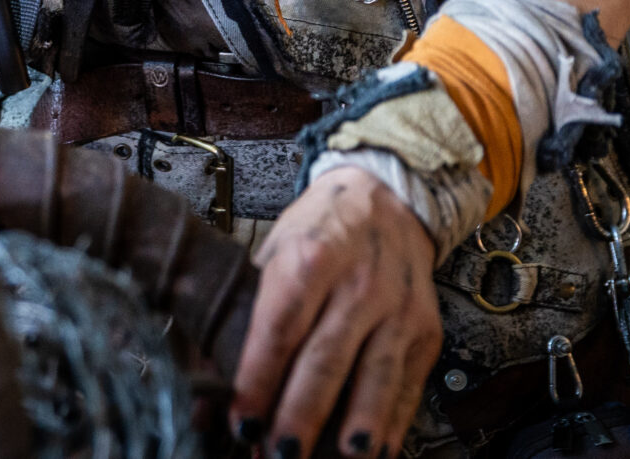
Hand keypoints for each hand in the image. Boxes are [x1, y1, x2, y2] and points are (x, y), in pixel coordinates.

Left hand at [231, 168, 441, 457]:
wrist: (384, 197)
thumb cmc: (317, 232)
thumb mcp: (270, 255)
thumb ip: (238, 321)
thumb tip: (204, 394)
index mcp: (309, 256)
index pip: (280, 326)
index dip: (258, 378)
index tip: (241, 421)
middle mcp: (358, 282)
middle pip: (326, 358)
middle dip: (301, 413)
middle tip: (278, 453)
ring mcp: (397, 308)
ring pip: (375, 375)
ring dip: (355, 425)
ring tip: (338, 458)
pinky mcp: (425, 330)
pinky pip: (408, 384)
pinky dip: (393, 422)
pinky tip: (376, 451)